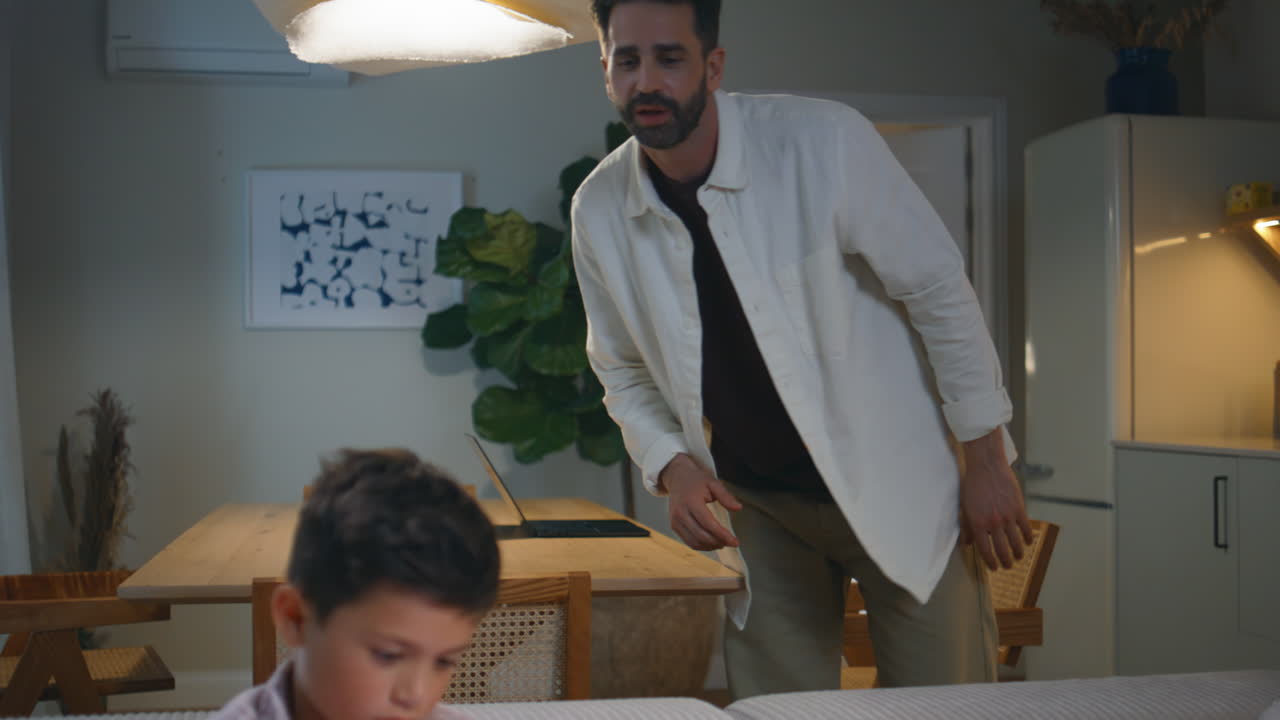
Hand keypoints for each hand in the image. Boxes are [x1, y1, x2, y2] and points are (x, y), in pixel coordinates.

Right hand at [660, 453, 742, 550]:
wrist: (678, 478)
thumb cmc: (696, 481)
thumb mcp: (713, 483)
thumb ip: (726, 496)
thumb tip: (738, 508)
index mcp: (691, 501)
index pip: (708, 523)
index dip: (722, 535)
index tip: (735, 541)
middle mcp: (680, 513)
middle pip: (701, 535)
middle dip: (718, 542)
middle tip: (731, 543)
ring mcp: (675, 520)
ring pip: (694, 542)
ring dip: (710, 546)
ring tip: (723, 543)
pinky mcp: (674, 526)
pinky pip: (689, 541)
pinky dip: (702, 546)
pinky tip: (712, 543)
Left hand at [959, 430, 1033, 570]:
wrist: (986, 466)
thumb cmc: (972, 485)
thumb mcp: (965, 507)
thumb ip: (967, 527)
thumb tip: (967, 544)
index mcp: (978, 524)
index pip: (985, 550)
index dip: (990, 562)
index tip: (993, 567)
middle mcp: (994, 523)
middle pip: (1002, 550)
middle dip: (1005, 561)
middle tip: (1007, 566)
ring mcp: (1008, 516)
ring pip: (1016, 542)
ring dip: (1018, 553)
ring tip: (1018, 557)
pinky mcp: (1019, 508)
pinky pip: (1026, 528)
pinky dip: (1028, 537)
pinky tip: (1028, 541)